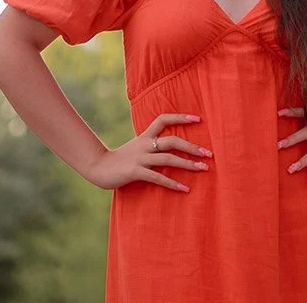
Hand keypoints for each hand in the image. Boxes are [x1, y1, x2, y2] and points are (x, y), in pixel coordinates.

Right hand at [85, 113, 211, 192]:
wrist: (98, 167)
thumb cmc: (121, 159)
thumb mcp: (137, 147)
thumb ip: (152, 145)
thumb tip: (171, 148)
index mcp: (145, 136)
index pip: (163, 119)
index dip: (180, 117)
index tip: (198, 119)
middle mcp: (144, 144)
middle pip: (172, 141)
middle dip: (192, 147)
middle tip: (209, 154)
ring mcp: (140, 158)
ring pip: (168, 158)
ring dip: (188, 164)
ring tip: (203, 169)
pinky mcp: (136, 172)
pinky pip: (158, 177)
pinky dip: (173, 183)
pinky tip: (185, 189)